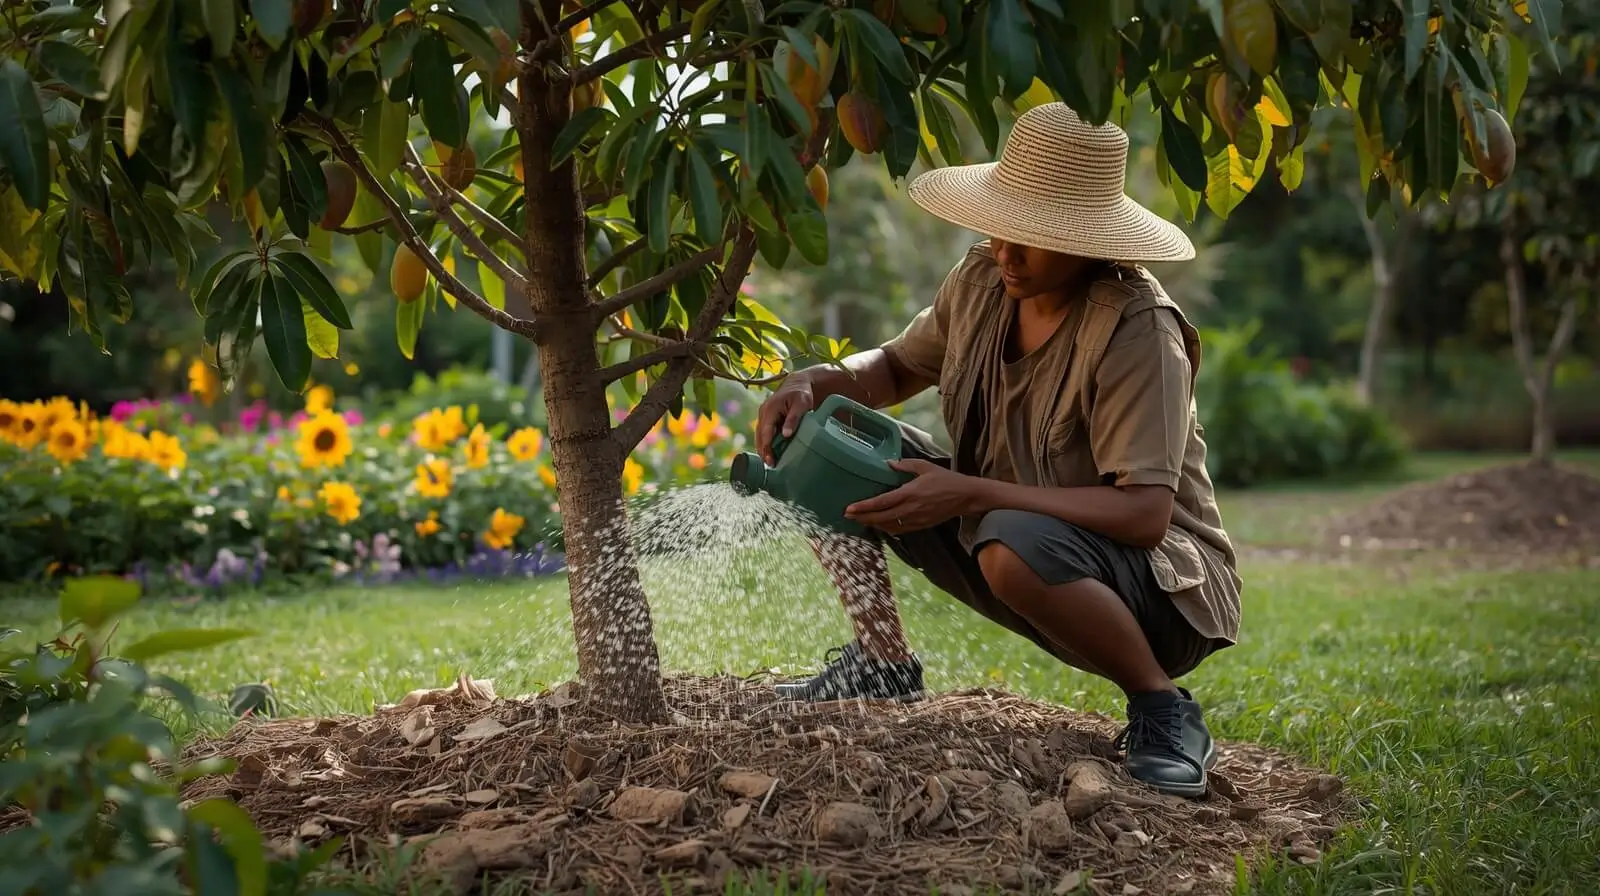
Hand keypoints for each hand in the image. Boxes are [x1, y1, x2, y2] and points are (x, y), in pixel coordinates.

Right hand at [755, 375, 815, 463]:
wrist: (797, 384)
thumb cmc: (801, 394)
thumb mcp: (801, 405)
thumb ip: (793, 419)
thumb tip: (786, 435)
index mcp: (770, 409)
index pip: (766, 432)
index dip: (767, 448)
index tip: (770, 461)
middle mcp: (763, 412)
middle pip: (760, 436)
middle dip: (763, 451)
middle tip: (770, 465)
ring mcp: (763, 415)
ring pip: (760, 436)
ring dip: (764, 448)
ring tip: (770, 463)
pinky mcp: (766, 419)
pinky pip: (764, 433)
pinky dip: (766, 443)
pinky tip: (771, 453)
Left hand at [844, 460, 984, 534]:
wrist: (966, 497)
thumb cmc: (946, 479)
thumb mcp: (926, 466)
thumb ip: (905, 465)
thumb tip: (889, 463)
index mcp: (909, 493)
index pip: (881, 502)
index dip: (864, 507)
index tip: (849, 508)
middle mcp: (910, 509)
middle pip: (880, 517)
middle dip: (863, 518)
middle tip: (848, 516)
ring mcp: (916, 519)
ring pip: (889, 526)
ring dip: (873, 524)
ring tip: (860, 519)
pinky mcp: (921, 526)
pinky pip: (899, 530)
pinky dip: (887, 528)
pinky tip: (880, 524)